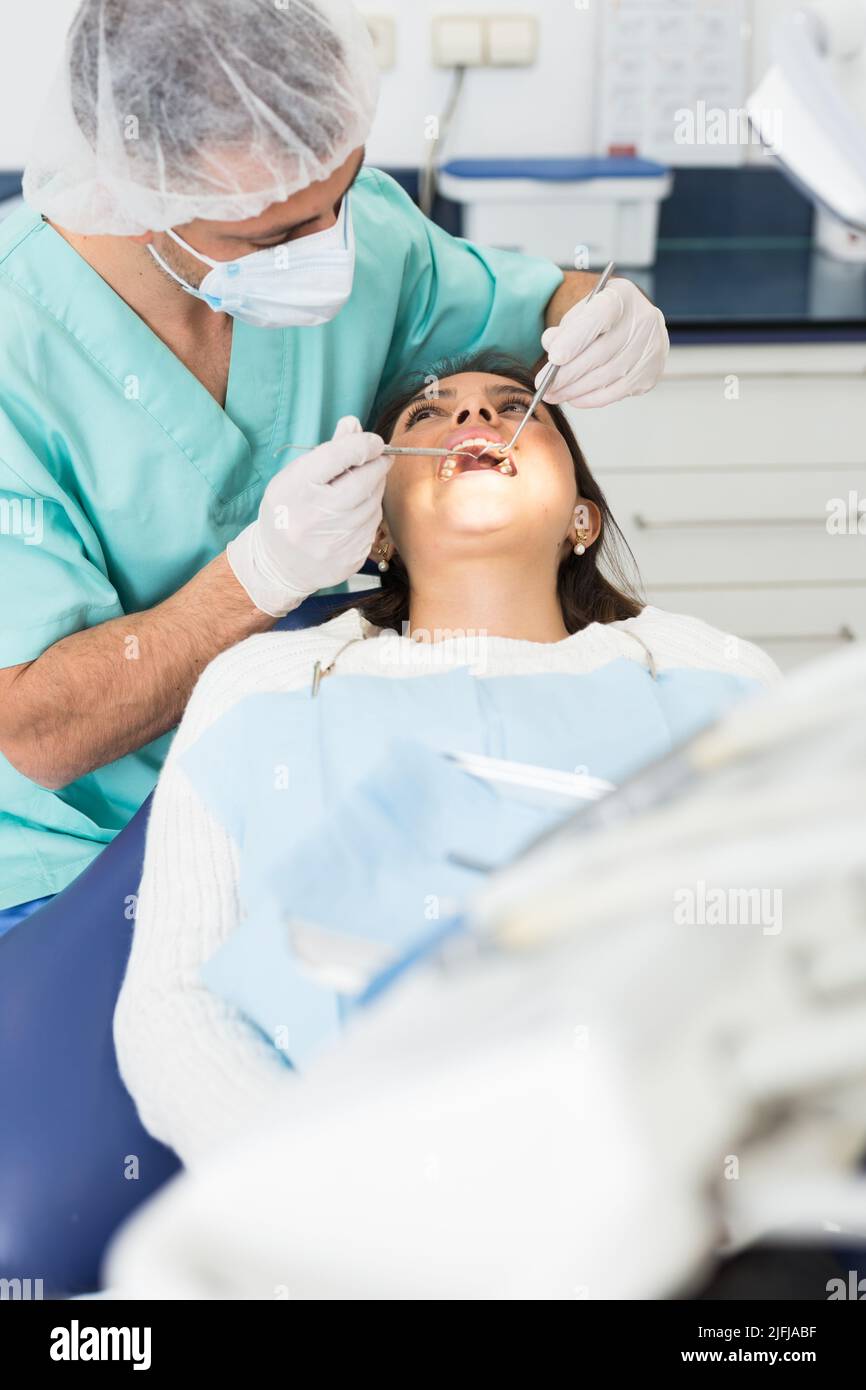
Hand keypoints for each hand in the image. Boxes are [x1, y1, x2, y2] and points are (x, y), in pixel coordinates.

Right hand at [227, 416, 388, 616]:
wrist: (279, 565)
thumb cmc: (287, 512)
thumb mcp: (295, 477)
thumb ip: (328, 451)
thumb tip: (354, 424)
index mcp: (295, 489)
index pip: (339, 455)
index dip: (363, 443)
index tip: (374, 441)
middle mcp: (314, 516)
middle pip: (363, 481)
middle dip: (378, 465)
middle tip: (382, 457)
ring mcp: (334, 542)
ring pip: (372, 505)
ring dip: (375, 490)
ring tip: (363, 485)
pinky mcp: (350, 558)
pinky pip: (372, 527)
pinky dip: (369, 514)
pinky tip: (356, 513)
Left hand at [538, 277, 668, 408]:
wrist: (637, 325)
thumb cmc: (603, 319)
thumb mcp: (581, 313)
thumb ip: (564, 329)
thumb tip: (550, 344)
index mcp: (621, 297)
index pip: (598, 317)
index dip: (575, 339)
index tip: (554, 358)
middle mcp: (642, 320)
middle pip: (600, 353)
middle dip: (567, 373)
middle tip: (543, 385)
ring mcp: (650, 348)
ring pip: (606, 376)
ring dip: (574, 390)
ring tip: (553, 394)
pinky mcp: (650, 373)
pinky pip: (616, 392)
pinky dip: (591, 399)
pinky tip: (574, 398)